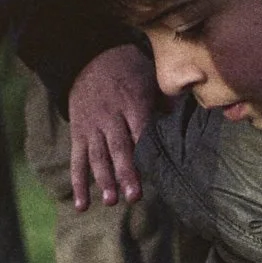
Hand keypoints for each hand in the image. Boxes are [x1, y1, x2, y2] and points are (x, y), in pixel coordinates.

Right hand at [66, 44, 156, 209]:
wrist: (88, 57)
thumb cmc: (128, 70)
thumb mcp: (150, 76)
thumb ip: (167, 99)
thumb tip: (184, 119)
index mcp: (132, 102)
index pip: (140, 129)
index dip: (146, 149)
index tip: (156, 169)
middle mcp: (110, 116)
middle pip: (118, 147)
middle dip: (126, 172)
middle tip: (134, 195)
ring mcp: (92, 127)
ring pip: (97, 156)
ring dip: (103, 179)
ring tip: (110, 201)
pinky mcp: (78, 134)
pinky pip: (77, 161)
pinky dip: (78, 184)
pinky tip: (82, 205)